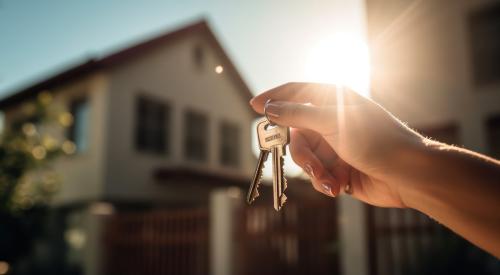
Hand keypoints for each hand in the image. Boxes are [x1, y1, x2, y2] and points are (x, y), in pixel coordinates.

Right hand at [250, 82, 422, 207]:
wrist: (407, 176)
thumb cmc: (375, 140)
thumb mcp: (332, 122)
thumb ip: (297, 114)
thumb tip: (269, 107)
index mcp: (332, 100)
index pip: (295, 92)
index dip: (274, 97)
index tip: (254, 105)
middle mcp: (331, 120)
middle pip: (295, 133)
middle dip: (303, 154)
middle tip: (313, 166)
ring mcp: (333, 145)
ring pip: (304, 158)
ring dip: (315, 172)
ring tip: (331, 181)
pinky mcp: (337, 168)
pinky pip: (316, 175)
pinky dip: (324, 182)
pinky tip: (339, 187)